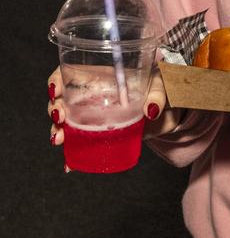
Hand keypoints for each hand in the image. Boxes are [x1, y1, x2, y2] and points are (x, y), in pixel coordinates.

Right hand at [47, 65, 179, 151]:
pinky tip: (69, 164)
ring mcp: (92, 116)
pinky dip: (72, 155)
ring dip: (57, 131)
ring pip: (65, 122)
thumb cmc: (160, 90)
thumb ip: (158, 94)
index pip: (70, 73)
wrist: (168, 114)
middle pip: (62, 99)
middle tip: (60, 117)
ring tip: (60, 139)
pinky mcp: (98, 134)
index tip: (55, 90)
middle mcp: (92, 96)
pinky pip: (79, 143)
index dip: (57, 79)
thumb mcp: (161, 85)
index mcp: (102, 77)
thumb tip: (151, 110)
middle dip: (54, 108)